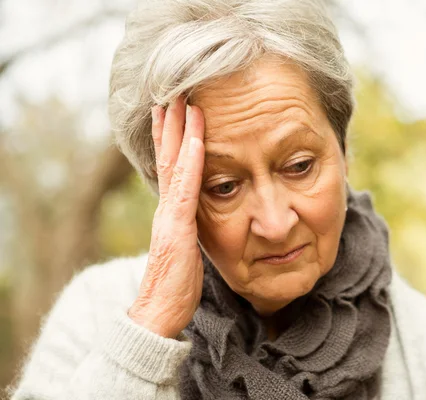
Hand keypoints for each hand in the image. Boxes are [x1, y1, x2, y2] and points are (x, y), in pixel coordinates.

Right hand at [128, 96, 204, 338]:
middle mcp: (167, 208)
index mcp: (172, 212)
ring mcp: (169, 217)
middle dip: (170, 124)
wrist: (161, 314)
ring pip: (173, 165)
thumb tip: (198, 214)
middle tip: (174, 92)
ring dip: (178, 132)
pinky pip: (185, 189)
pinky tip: (196, 140)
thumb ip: (190, 226)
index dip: (172, 138)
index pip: (172, 167)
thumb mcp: (187, 248)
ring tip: (182, 102)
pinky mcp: (176, 229)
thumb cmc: (177, 285)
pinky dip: (190, 162)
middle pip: (167, 157)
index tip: (175, 111)